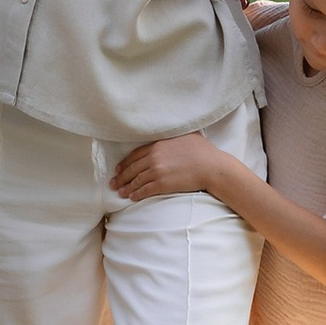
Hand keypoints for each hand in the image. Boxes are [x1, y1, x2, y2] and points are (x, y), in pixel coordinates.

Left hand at [110, 132, 227, 203]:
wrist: (212, 167)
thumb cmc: (203, 151)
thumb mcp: (187, 135)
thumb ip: (174, 133)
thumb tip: (172, 127)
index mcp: (158, 144)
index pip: (135, 154)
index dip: (125, 162)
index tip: (119, 168)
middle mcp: (154, 157)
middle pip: (132, 168)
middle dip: (121, 177)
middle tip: (113, 183)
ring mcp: (157, 171)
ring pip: (136, 180)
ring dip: (126, 187)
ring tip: (120, 192)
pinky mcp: (162, 184)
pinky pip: (145, 190)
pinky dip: (136, 194)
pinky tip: (132, 197)